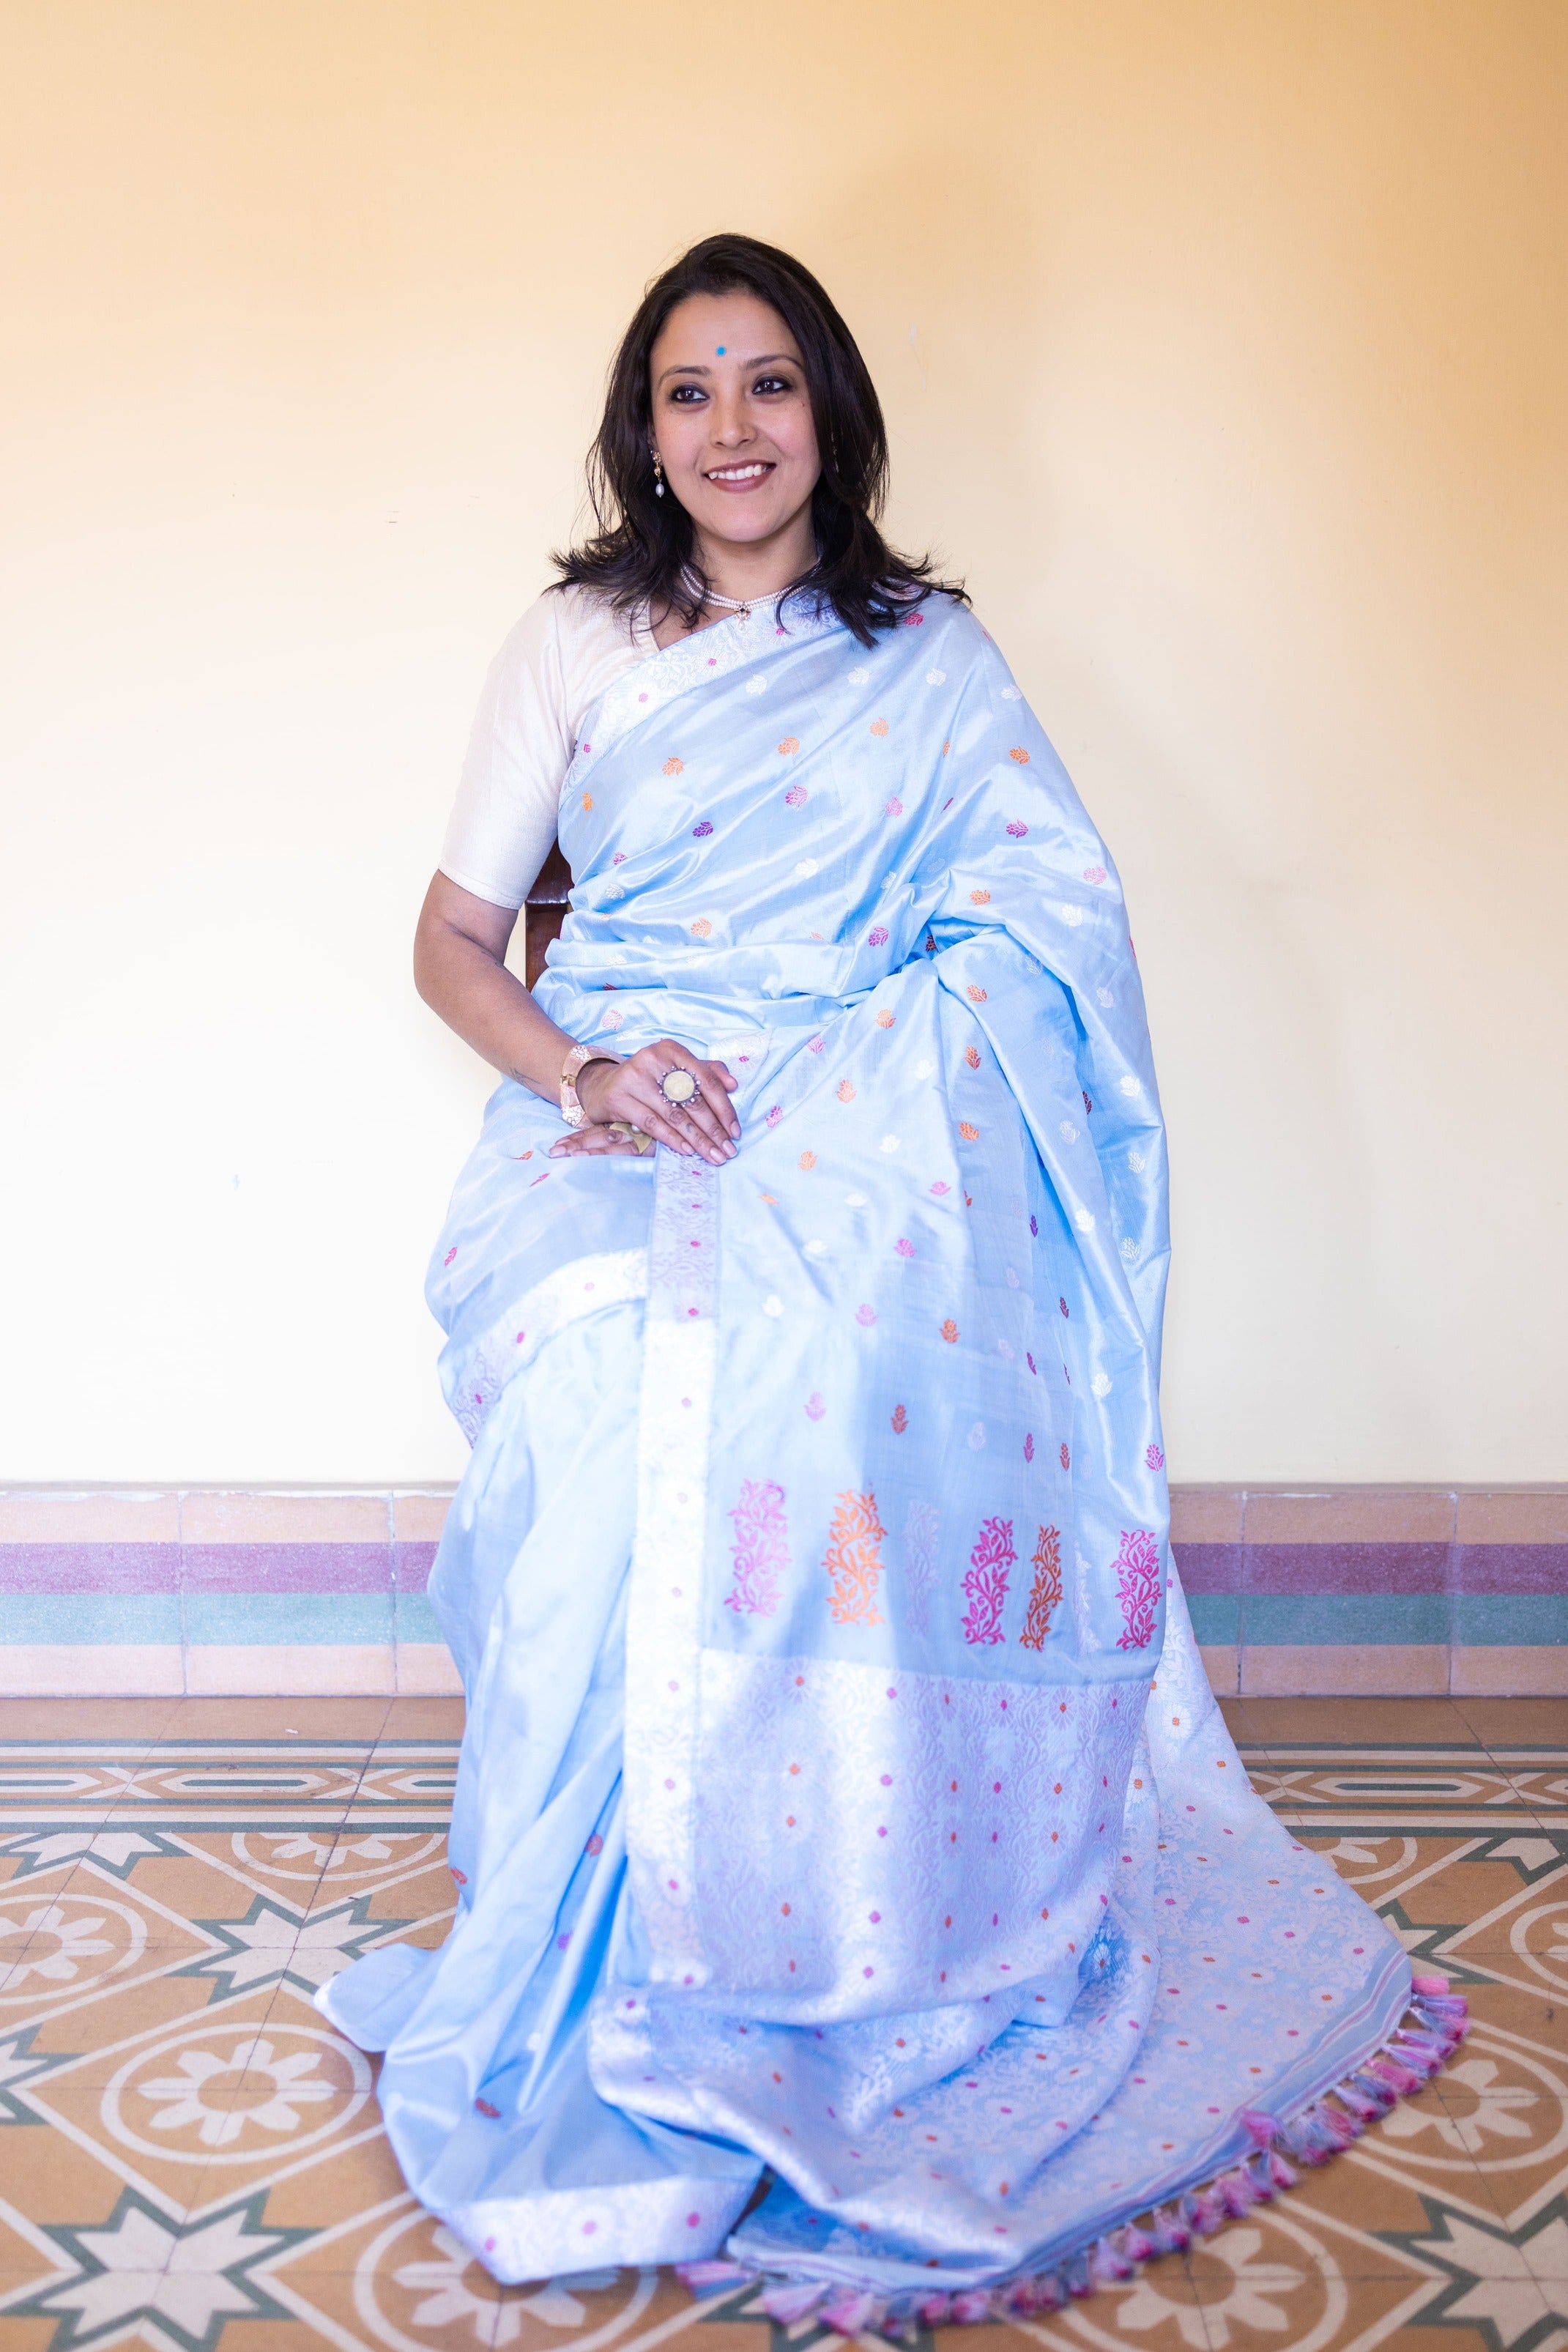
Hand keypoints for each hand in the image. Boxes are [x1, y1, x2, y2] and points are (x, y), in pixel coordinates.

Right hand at [551, 1040, 739, 1163]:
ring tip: (712, 1155)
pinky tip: (687, 1150)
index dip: (724, 1108)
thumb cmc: (648, 1080)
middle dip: (713, 1130)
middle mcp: (653, 1058)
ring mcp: (634, 1077)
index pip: (706, 1081)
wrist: (602, 1086)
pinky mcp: (619, 1098)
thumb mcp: (675, 1070)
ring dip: (697, 1140)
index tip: (735, 1131)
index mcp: (672, 1050)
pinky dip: (673, 1139)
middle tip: (727, 1151)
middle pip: (693, 1100)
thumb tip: (733, 1084)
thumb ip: (705, 1072)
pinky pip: (653, 1124)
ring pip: (675, 1115)